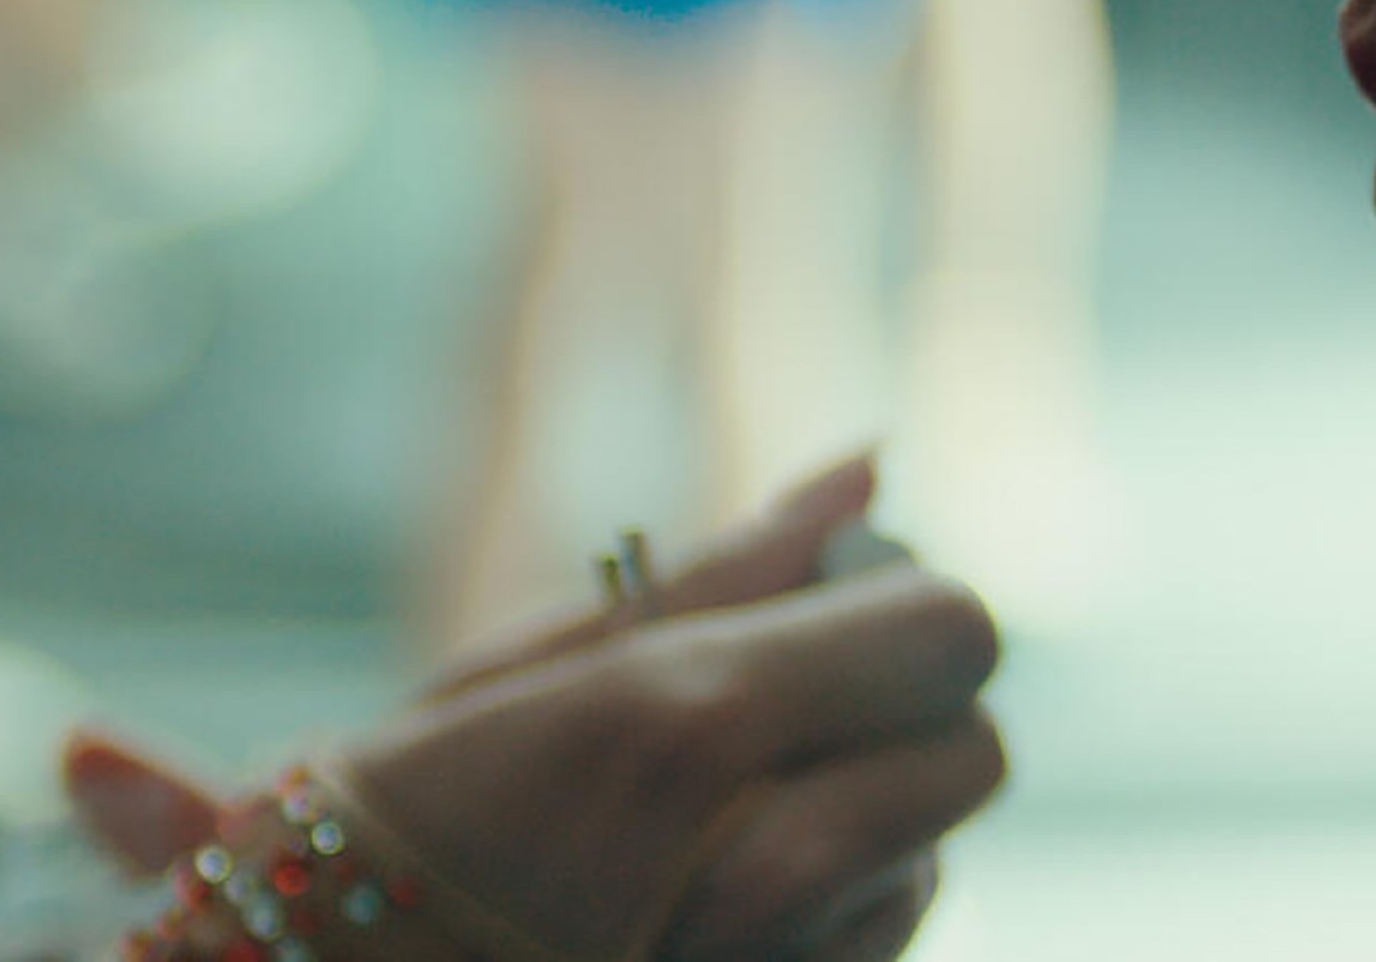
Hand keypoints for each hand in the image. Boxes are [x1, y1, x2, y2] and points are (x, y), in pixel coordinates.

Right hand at [68, 457, 1002, 961]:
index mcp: (688, 726)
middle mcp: (759, 865)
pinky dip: (838, 917)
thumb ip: (724, 569)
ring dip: (868, 823)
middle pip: (975, 751)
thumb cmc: (400, 824)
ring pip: (932, 855)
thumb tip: (870, 462)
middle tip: (781, 710)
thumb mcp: (529, 669)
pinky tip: (714, 904)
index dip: (908, 612)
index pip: (949, 634)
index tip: (839, 611)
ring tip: (713, 823)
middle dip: (901, 719)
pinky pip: (883, 945)